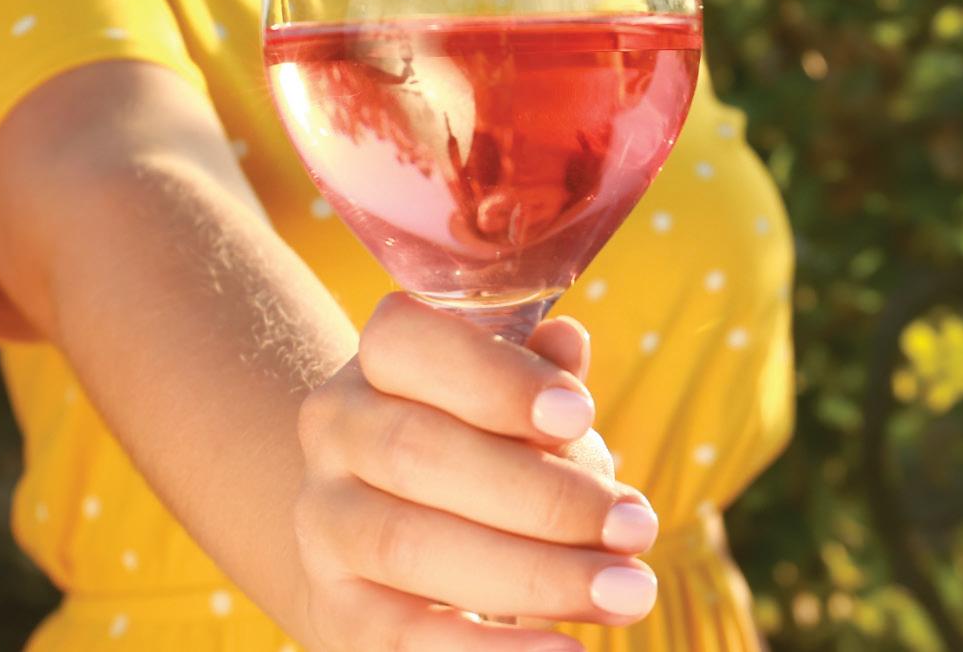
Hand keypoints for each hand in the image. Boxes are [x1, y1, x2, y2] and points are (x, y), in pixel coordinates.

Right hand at [294, 293, 659, 650]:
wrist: (388, 536)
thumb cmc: (481, 447)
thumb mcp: (513, 404)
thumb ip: (537, 377)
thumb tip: (565, 342)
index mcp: (379, 362)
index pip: (407, 342)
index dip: (495, 378)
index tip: (582, 414)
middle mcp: (336, 433)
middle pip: (420, 453)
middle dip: (544, 497)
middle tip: (638, 529)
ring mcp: (324, 523)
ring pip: (410, 545)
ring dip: (535, 574)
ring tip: (625, 592)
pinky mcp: (336, 608)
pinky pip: (400, 636)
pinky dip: (488, 651)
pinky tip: (564, 650)